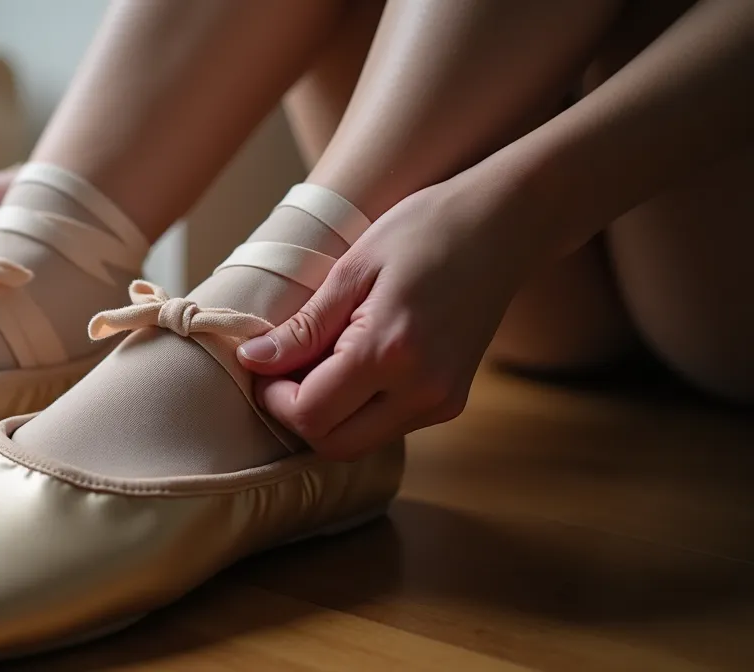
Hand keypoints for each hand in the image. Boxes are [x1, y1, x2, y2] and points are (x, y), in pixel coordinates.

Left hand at [237, 180, 540, 460]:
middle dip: (297, 414)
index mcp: (390, 352)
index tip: (265, 363)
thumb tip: (252, 360)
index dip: (274, 398)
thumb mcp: (352, 269)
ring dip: (326, 415)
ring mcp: (442, 402)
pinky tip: (351, 363)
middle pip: (333, 446)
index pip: (310, 415)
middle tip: (285, 368)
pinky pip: (386, 427)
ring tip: (320, 358)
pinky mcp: (450, 403)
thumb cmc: (423, 230)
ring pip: (359, 443)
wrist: (502, 226)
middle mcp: (422, 390)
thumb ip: (303, 327)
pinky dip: (356, 409)